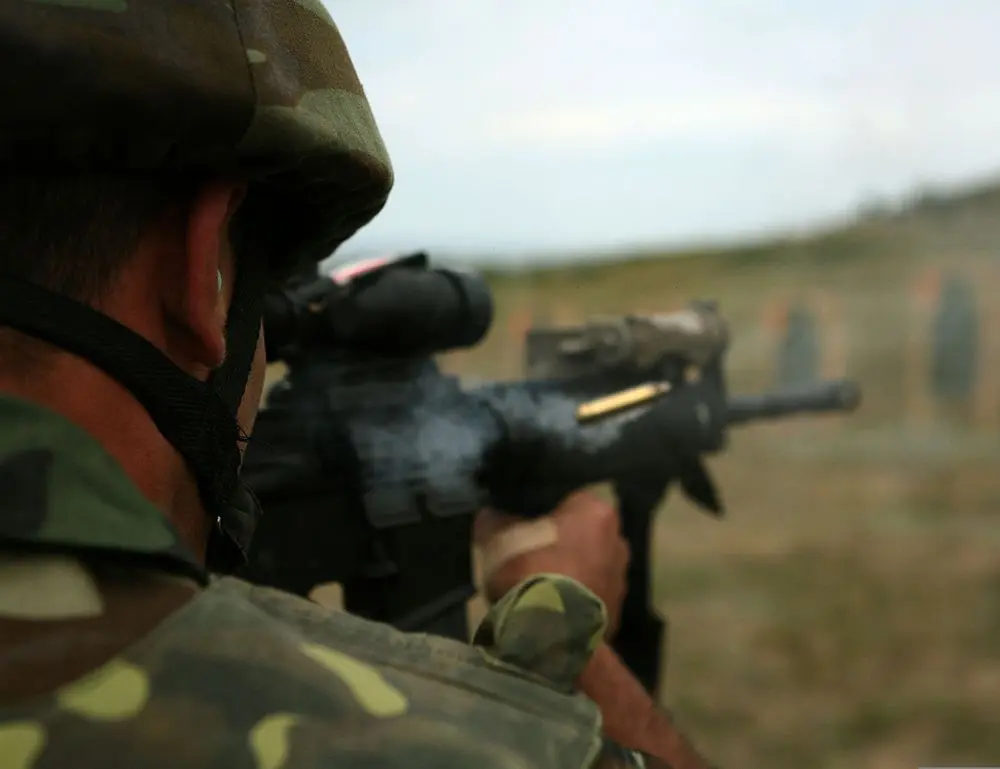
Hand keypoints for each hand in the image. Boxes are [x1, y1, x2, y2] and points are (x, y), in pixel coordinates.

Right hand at [473, 489, 629, 634]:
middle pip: (584, 534)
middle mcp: (618, 540)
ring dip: (570, 574)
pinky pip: (590, 598)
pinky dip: (574, 601)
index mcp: (597, 511)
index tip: (526, 525)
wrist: (552, 634)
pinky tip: (550, 611)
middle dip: (562, 543)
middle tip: (532, 555)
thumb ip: (495, 521)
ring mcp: (621, 579)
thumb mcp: (498, 538)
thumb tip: (491, 515)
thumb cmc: (530, 570)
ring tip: (539, 587)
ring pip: (590, 567)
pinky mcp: (616, 612)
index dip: (546, 513)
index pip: (571, 501)